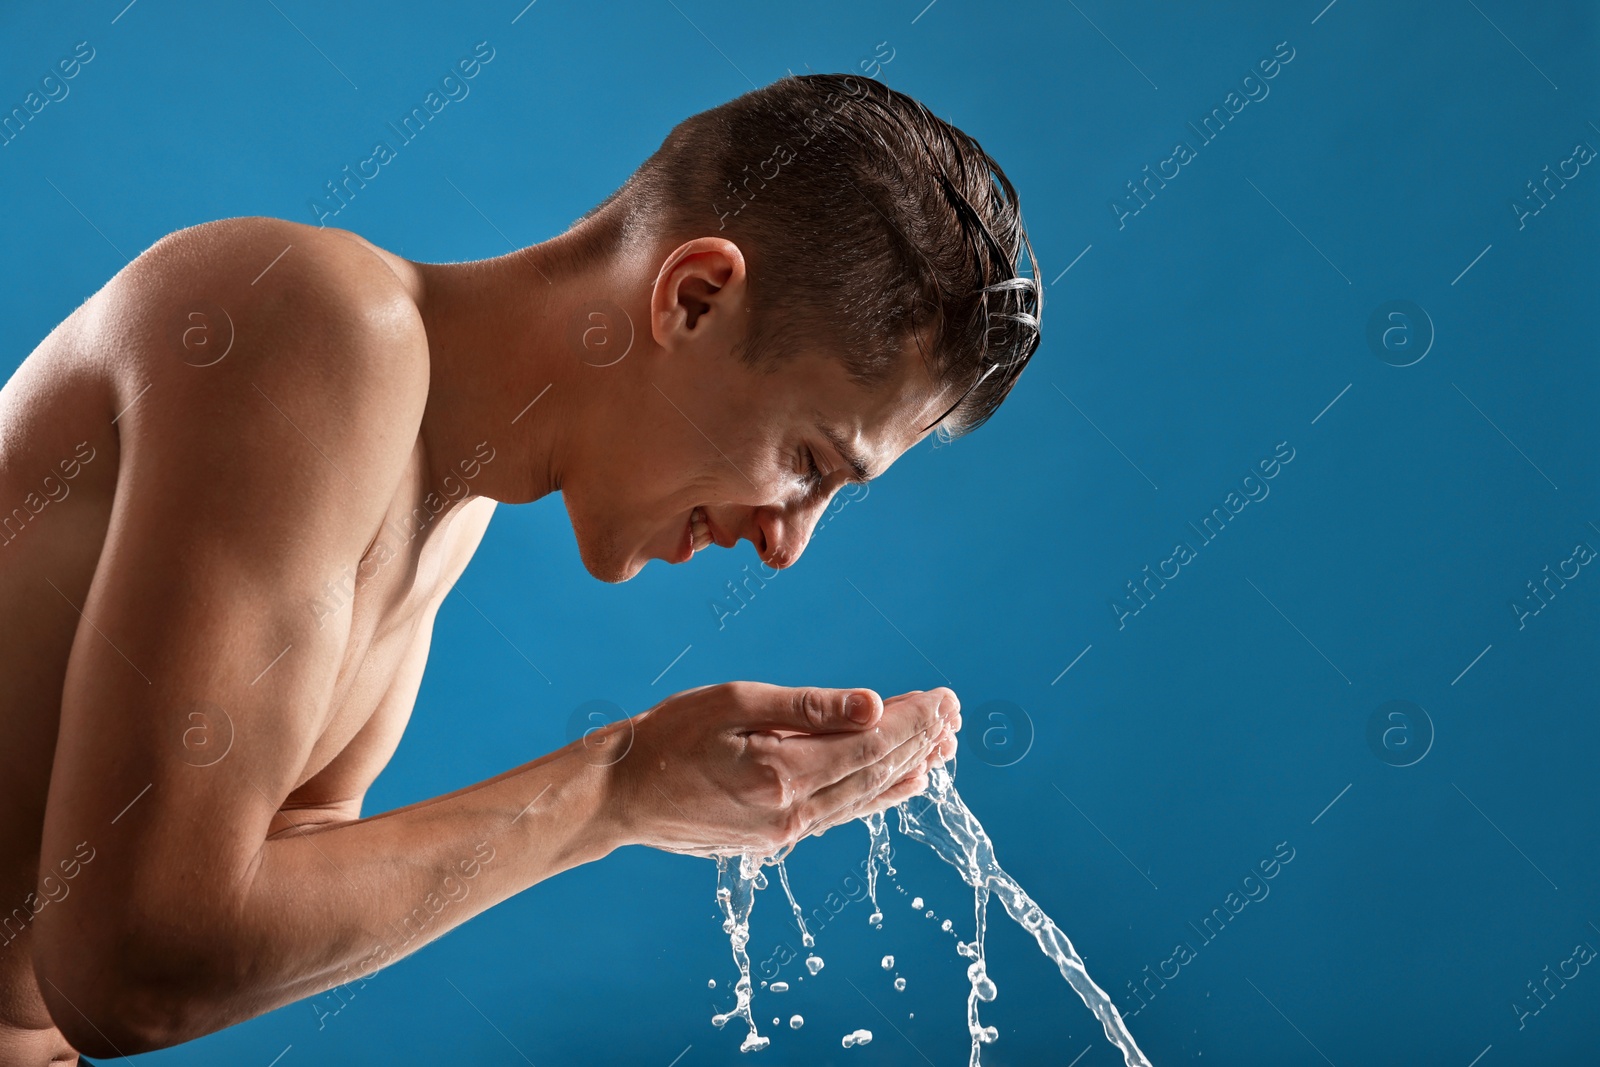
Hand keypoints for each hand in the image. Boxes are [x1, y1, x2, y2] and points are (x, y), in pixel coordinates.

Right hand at [596, 682, 960, 858]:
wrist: (620, 795)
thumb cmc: (668, 737)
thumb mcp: (734, 702)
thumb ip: (807, 708)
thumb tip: (873, 705)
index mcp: (782, 774)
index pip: (870, 745)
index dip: (913, 721)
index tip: (944, 697)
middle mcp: (792, 813)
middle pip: (875, 773)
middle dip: (920, 741)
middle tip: (954, 715)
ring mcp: (784, 832)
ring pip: (863, 799)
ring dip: (906, 770)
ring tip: (943, 748)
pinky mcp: (775, 838)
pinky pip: (840, 813)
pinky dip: (875, 794)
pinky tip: (897, 782)